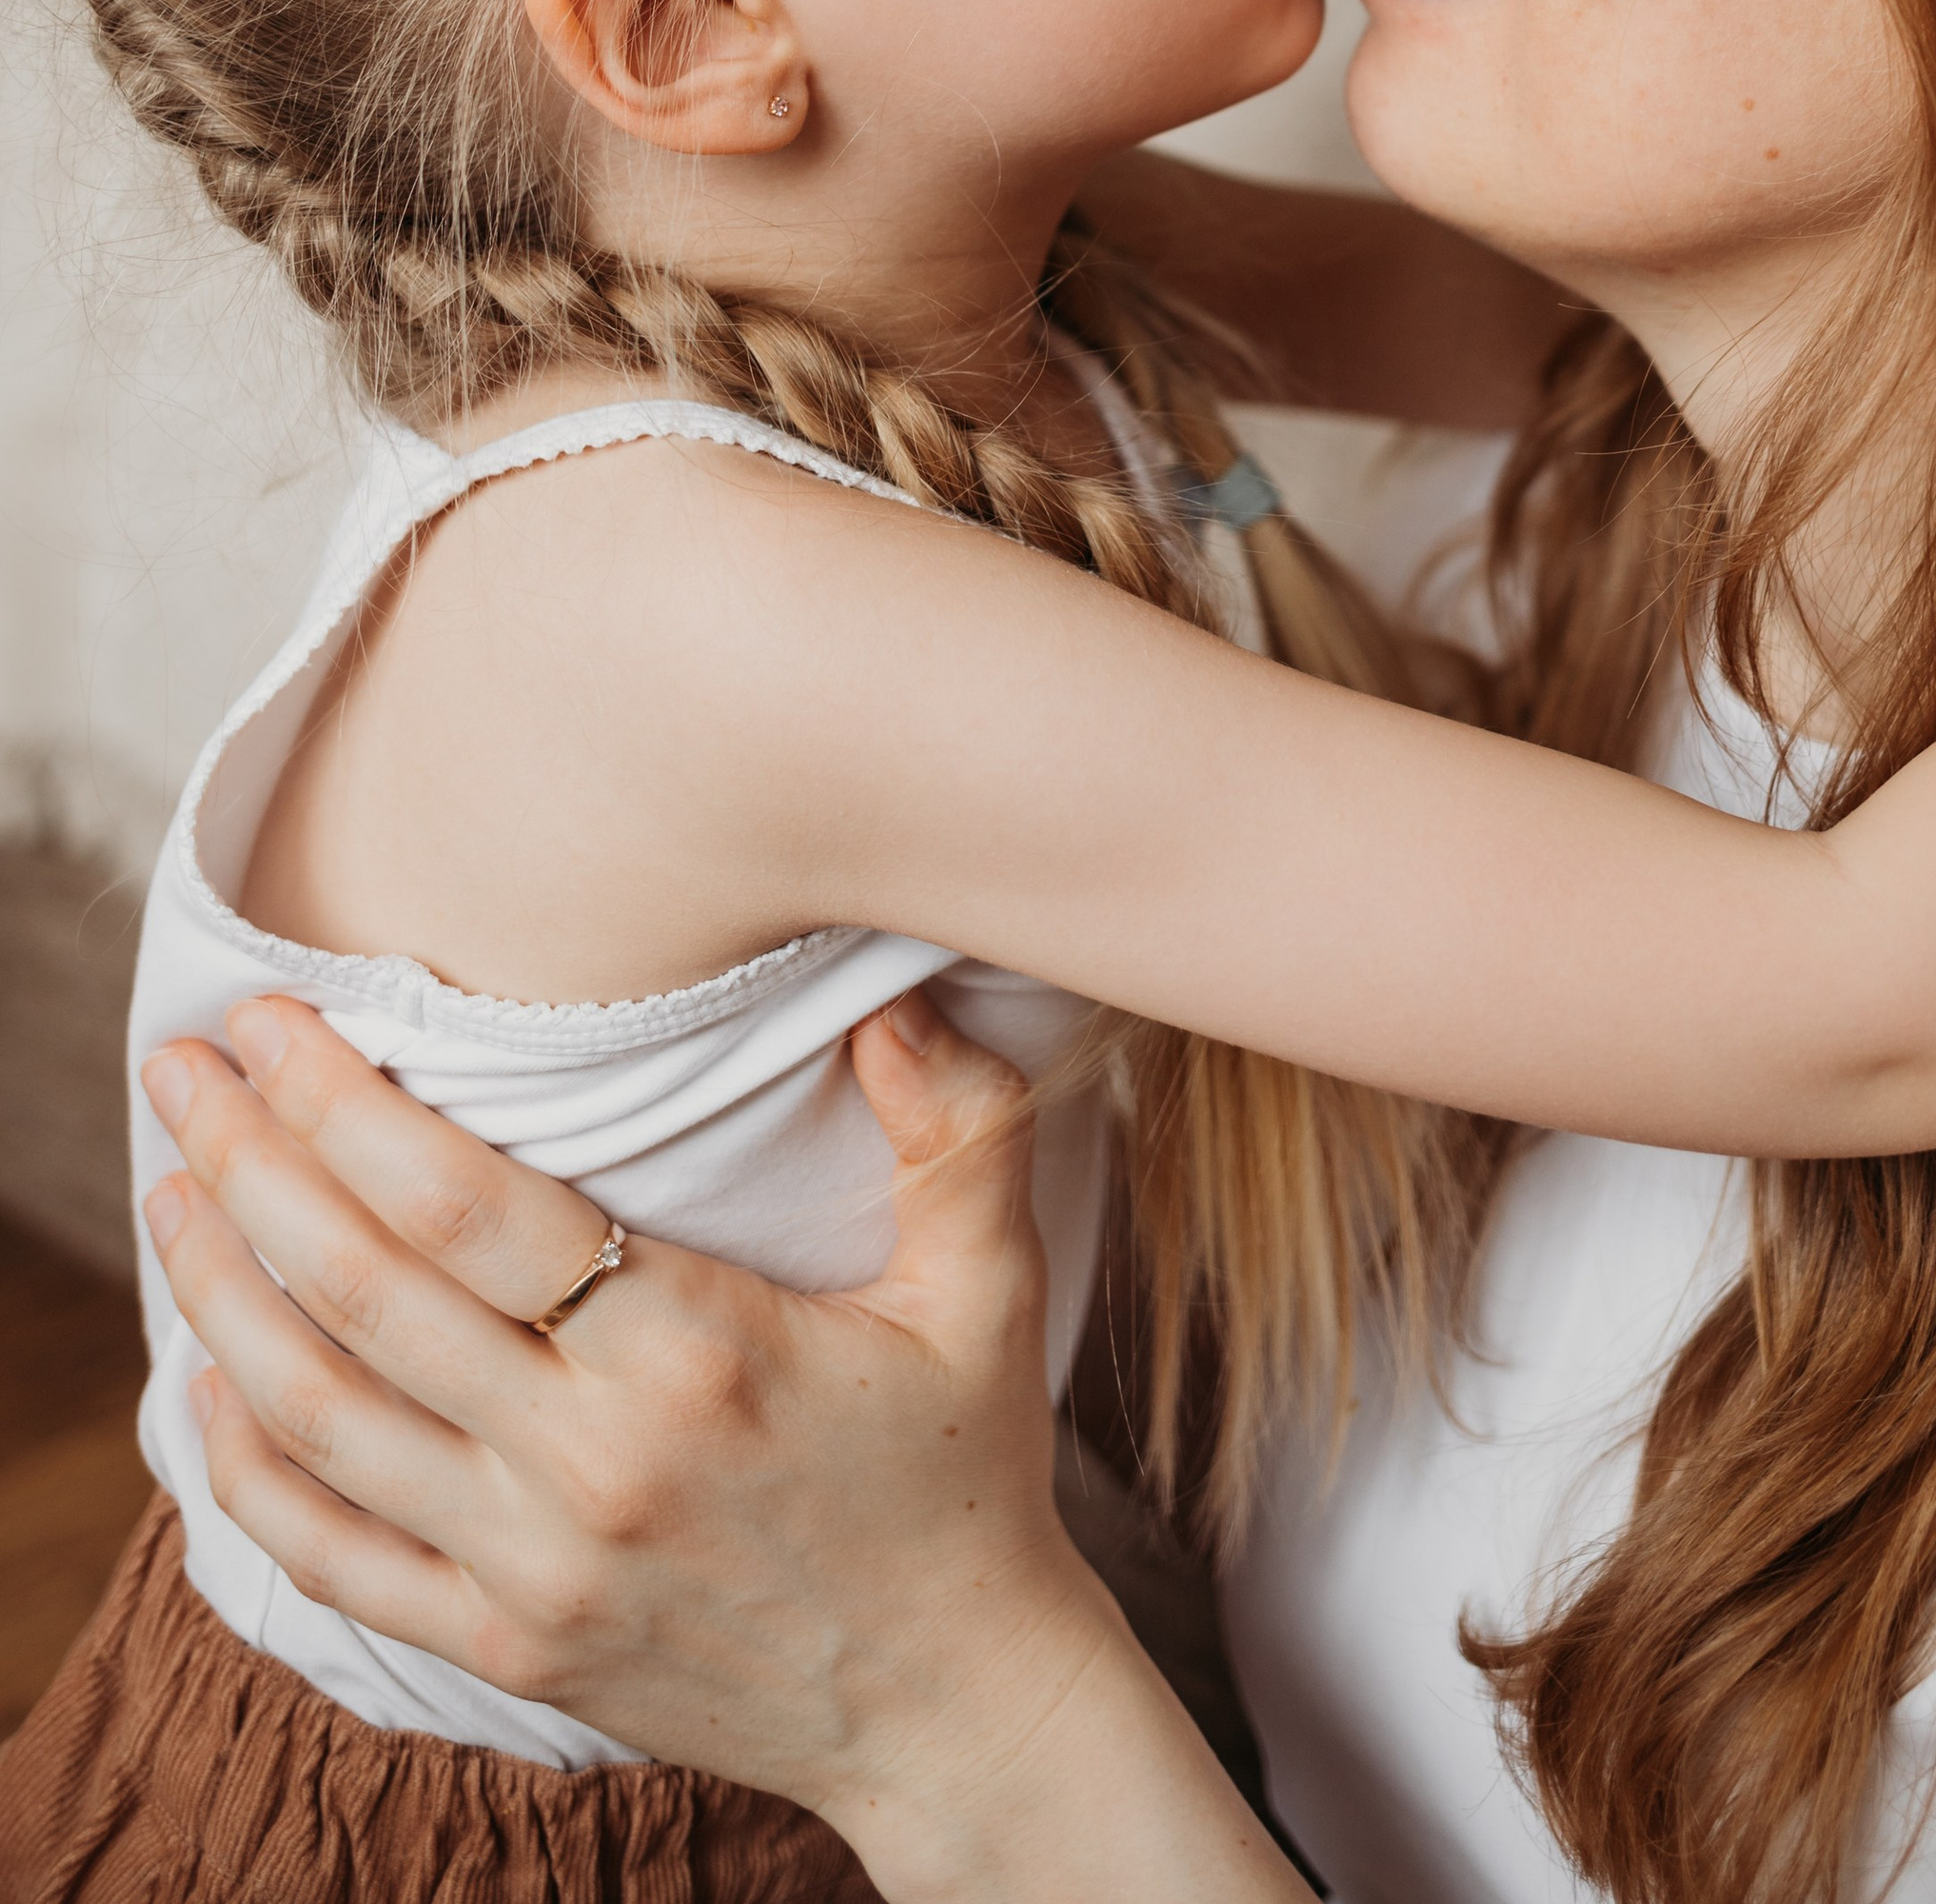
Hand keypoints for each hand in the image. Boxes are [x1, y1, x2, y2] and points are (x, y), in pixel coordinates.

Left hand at [139, 992, 1295, 1897]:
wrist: (953, 1704)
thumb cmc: (964, 1472)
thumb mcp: (991, 1285)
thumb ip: (958, 1126)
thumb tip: (896, 1001)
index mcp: (695, 1353)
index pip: (466, 1213)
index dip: (348, 1107)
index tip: (276, 1023)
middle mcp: (589, 1461)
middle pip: (362, 1293)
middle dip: (253, 1163)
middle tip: (186, 1068)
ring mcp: (533, 1566)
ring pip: (320, 1415)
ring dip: (222, 1292)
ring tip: (175, 1186)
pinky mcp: (507, 1645)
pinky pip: (331, 1552)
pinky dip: (246, 1465)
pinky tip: (207, 1377)